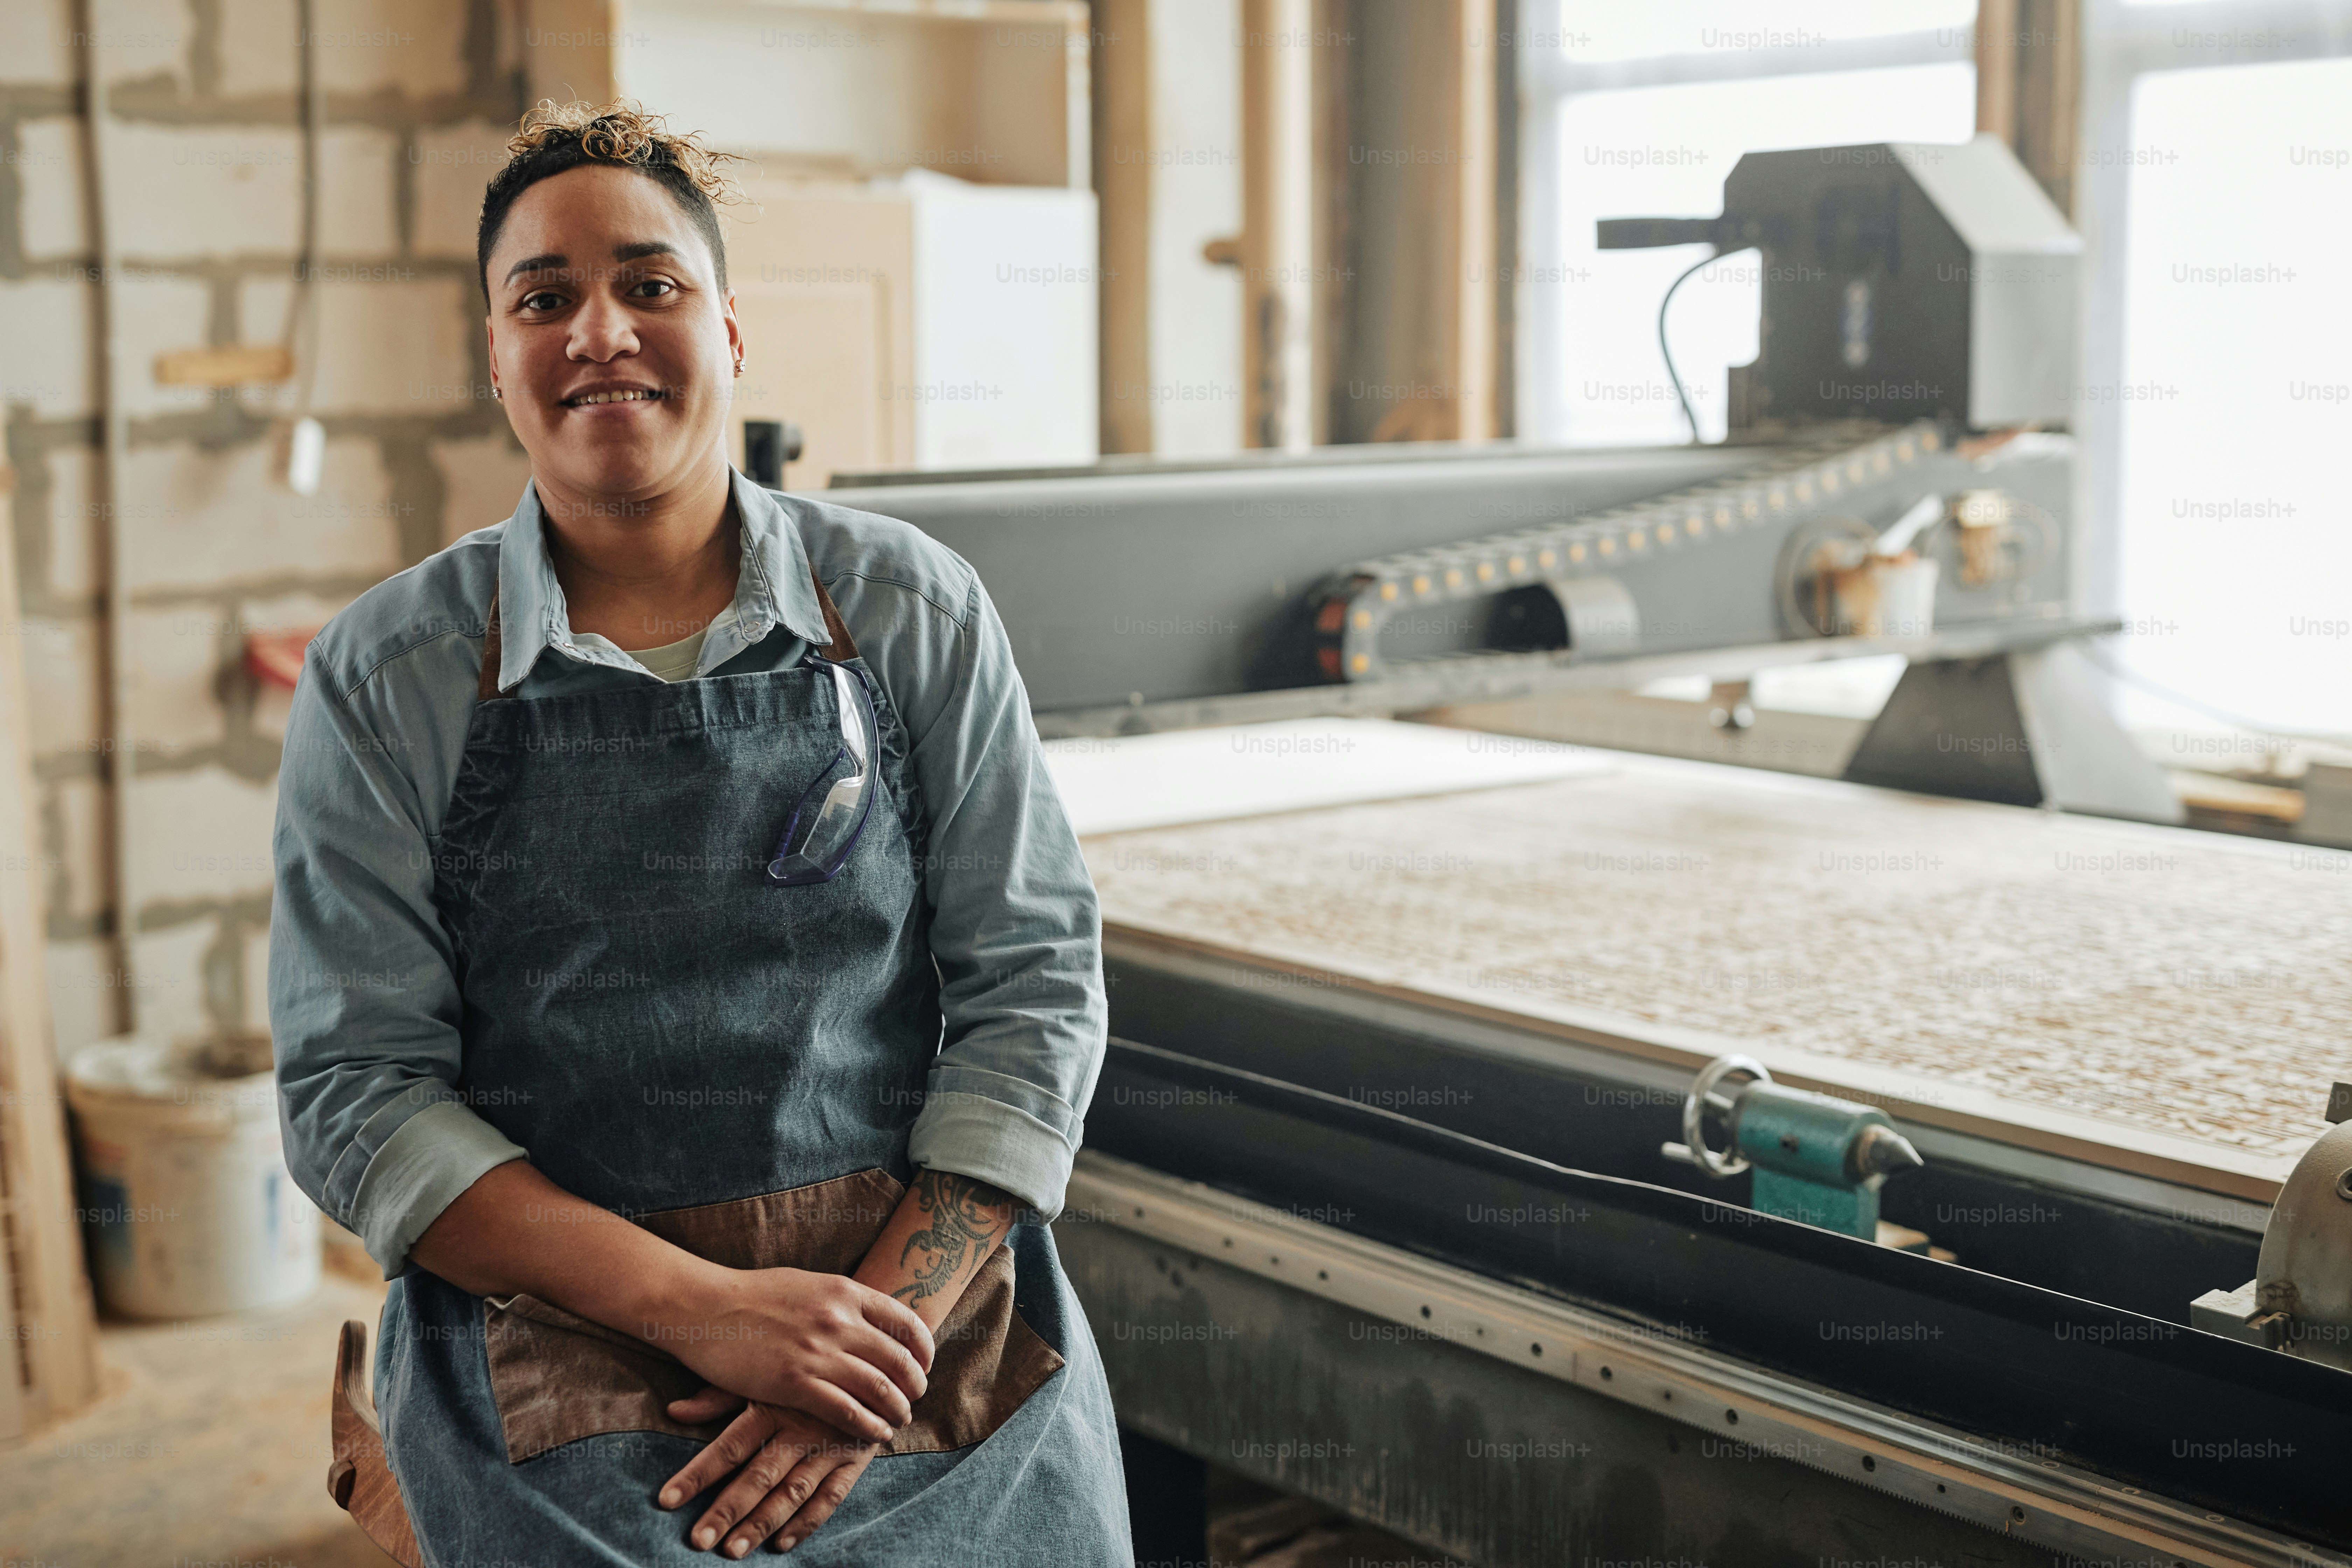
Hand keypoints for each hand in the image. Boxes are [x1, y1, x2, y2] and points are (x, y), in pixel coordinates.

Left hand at [657, 1385, 879, 1556]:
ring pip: (793, 1491)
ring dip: (763, 1522)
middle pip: (759, 1476)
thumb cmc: (805, 1364)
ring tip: (733, 1549)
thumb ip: (719, 1395)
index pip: (729, 1446)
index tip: (667, 1499)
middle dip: (727, 1510)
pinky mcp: (854, 1459)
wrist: (874, 1354)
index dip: (697, 1473)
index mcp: (772, 1405)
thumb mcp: (763, 1371)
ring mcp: (829, 1445)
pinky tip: (782, 1543)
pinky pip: (831, 1496)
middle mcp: (800, 1428)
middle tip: (699, 1540)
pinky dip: (807, 1522)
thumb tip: (673, 1411)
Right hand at [667, 1267, 932, 1443]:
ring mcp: (818, 1352)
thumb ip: (840, 1302)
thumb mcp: (808, 1284)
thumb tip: (870, 1315)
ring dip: (897, 1410)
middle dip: (915, 1385)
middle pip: (900, 1359)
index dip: (923, 1349)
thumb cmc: (752, 1295)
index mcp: (844, 1292)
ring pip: (880, 1389)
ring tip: (899, 1420)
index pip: (905, 1322)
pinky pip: (848, 1412)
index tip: (925, 1365)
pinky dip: (870, 1426)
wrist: (704, 1306)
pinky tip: (876, 1433)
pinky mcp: (795, 1383)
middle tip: (915, 1399)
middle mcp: (839, 1320)